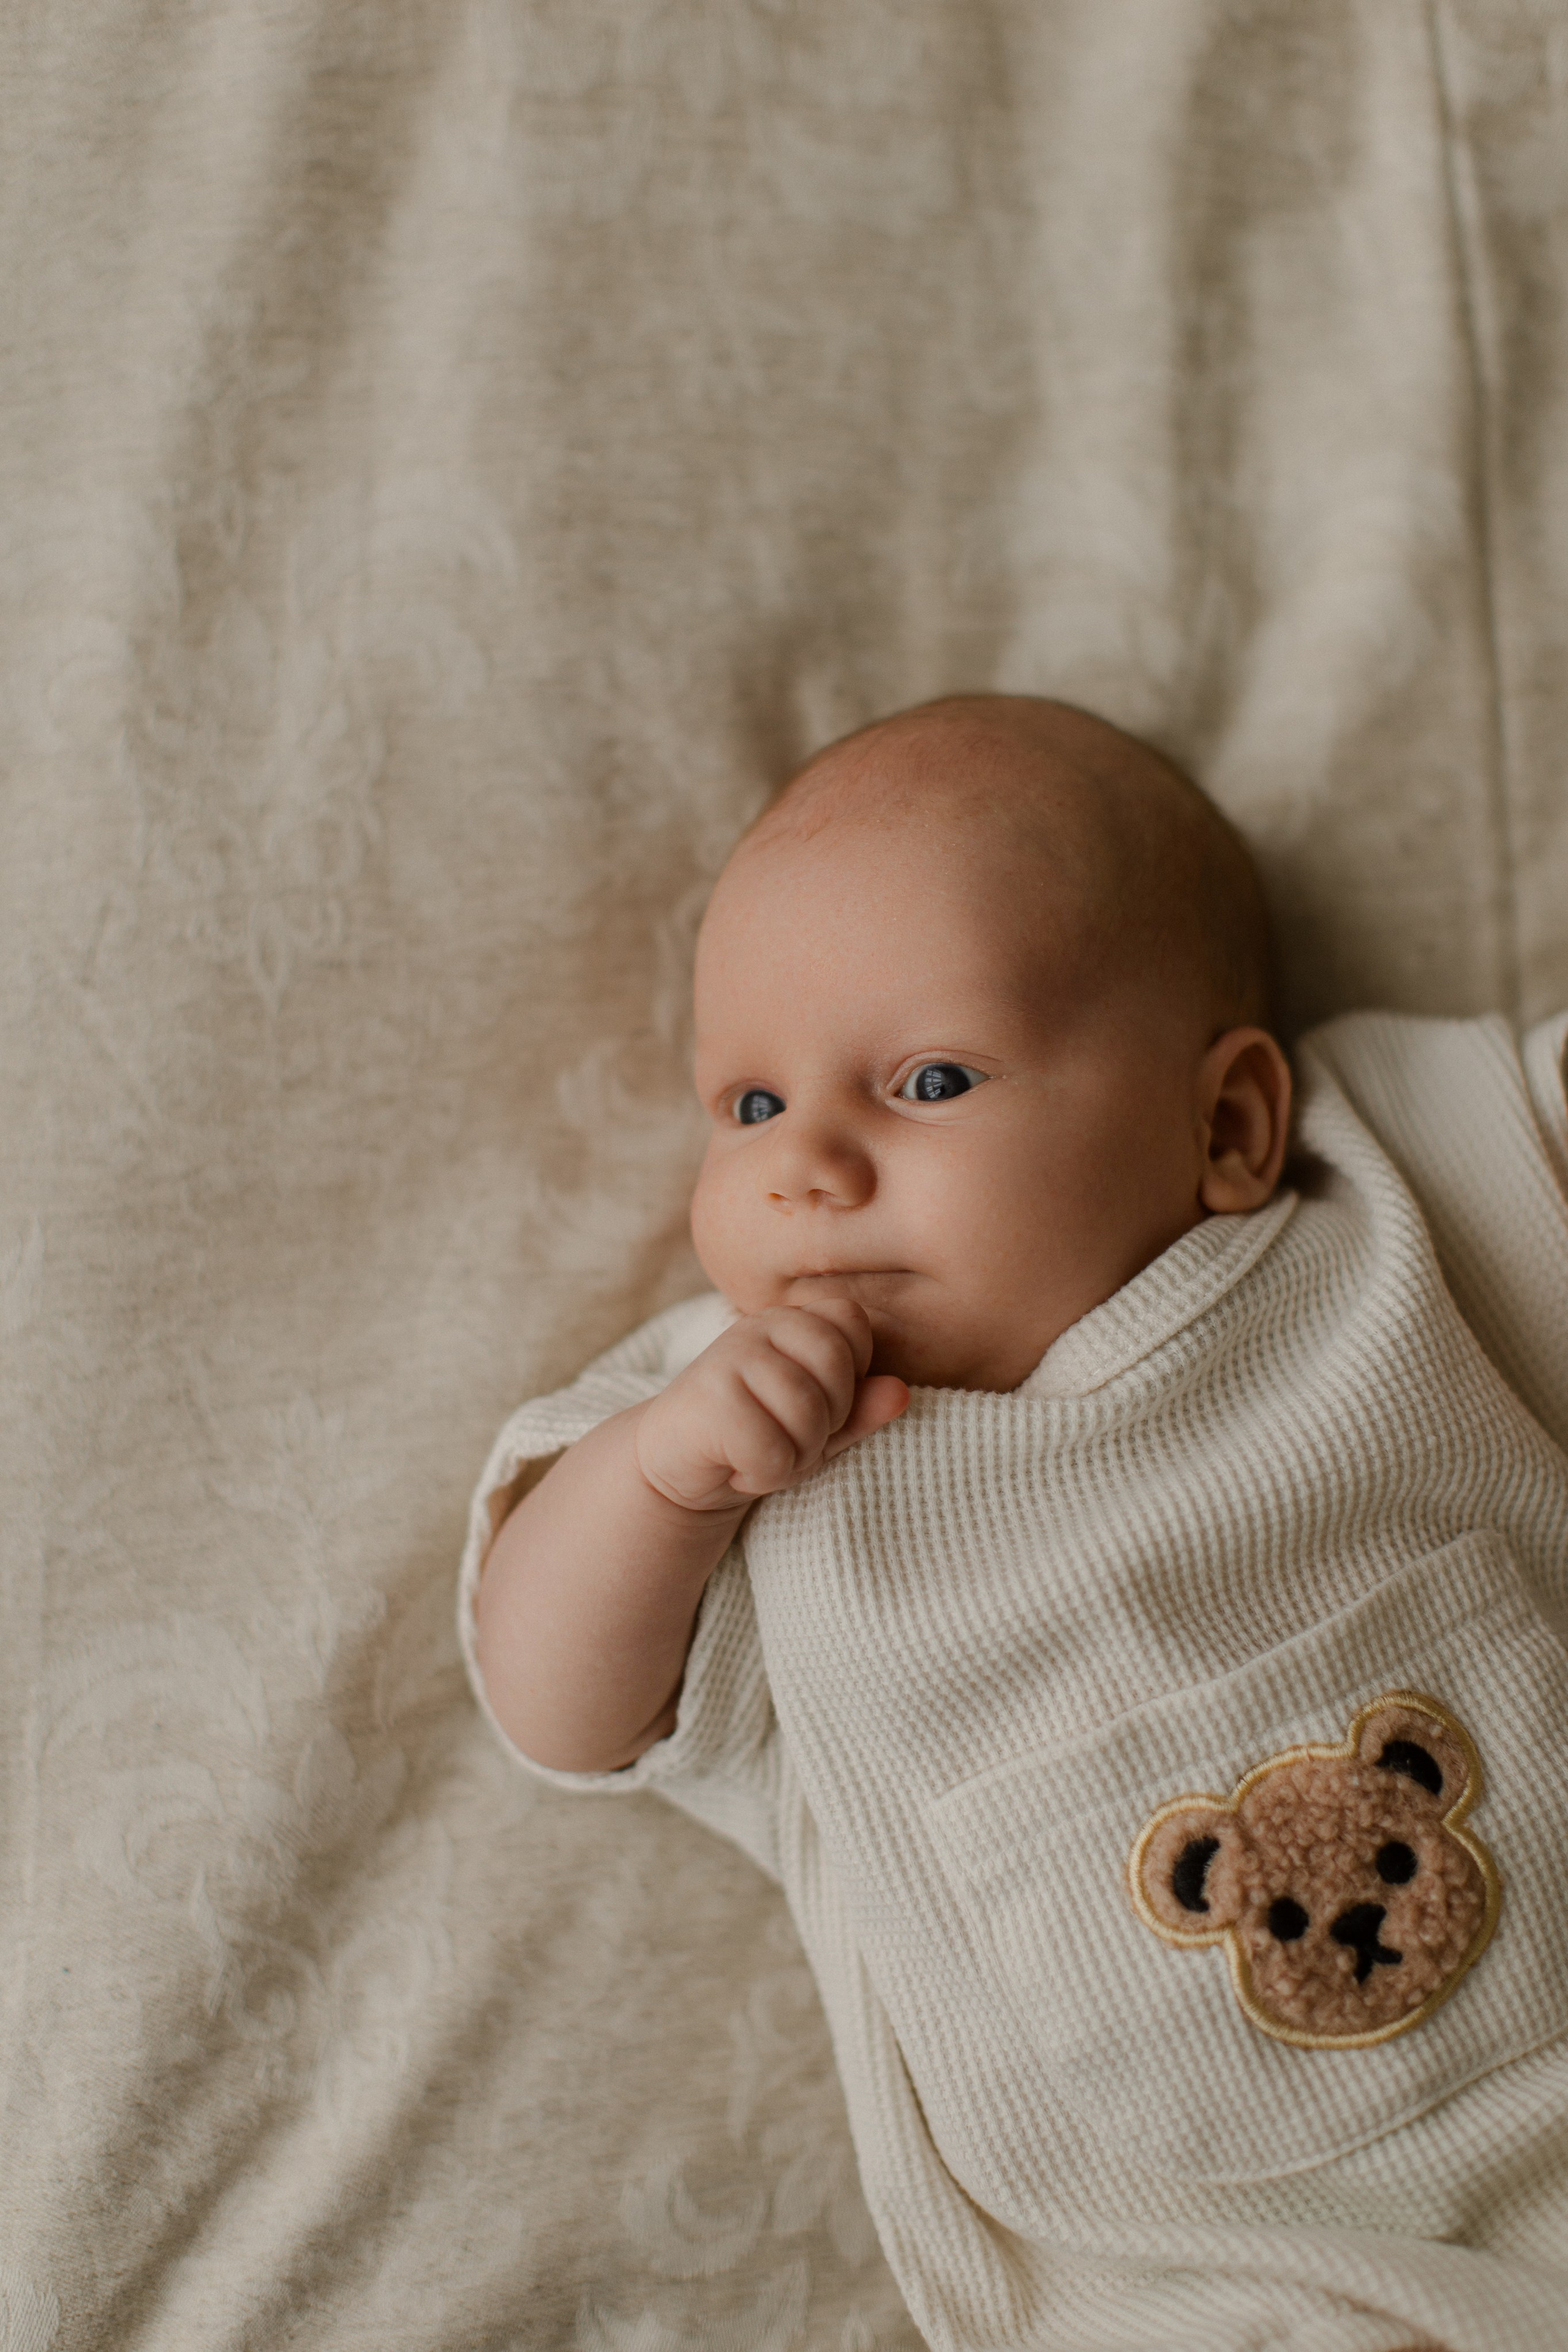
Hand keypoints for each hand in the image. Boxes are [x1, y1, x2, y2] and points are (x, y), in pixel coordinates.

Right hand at [634, 1300, 909, 1512]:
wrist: (674, 1468)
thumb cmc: (755, 1439)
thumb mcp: (818, 1426)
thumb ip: (862, 1409)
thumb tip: (901, 1392)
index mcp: (792, 1320)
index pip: (853, 1325)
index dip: (849, 1378)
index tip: (815, 1406)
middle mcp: (760, 1325)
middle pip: (837, 1366)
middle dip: (826, 1421)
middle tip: (788, 1437)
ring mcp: (730, 1355)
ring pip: (808, 1414)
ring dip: (794, 1456)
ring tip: (762, 1453)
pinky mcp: (708, 1397)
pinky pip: (772, 1449)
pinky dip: (763, 1474)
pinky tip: (737, 1467)